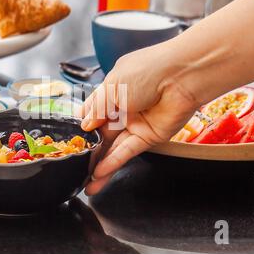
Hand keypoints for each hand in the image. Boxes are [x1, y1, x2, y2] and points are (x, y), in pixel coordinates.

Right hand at [80, 45, 198, 195]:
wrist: (182, 76)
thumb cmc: (149, 71)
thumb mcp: (113, 86)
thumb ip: (96, 108)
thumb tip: (84, 125)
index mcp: (113, 91)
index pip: (93, 111)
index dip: (82, 126)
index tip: (70, 142)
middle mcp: (123, 108)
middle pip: (101, 134)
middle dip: (89, 150)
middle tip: (75, 167)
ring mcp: (136, 124)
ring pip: (113, 147)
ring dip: (99, 164)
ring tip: (86, 182)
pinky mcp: (148, 137)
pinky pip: (127, 151)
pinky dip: (113, 162)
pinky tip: (99, 173)